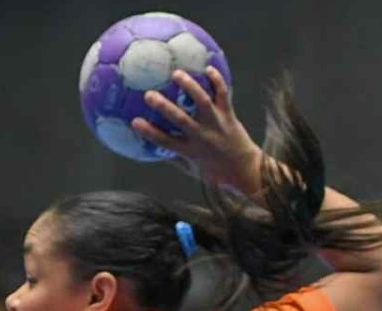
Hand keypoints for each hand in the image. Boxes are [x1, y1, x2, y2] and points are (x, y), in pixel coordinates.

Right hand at [132, 67, 265, 193]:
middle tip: (149, 95)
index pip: (166, 141)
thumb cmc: (217, 172)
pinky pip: (222, 94)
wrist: (246, 170)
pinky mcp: (228, 115)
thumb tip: (155, 152)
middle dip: (164, 106)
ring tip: (177, 73)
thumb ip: (175, 160)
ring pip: (202, 102)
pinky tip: (208, 68)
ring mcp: (216, 123)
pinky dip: (216, 80)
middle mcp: (201, 136)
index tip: (135, 121)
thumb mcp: (193, 170)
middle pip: (180, 119)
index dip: (149, 132)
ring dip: (189, 87)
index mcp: (190, 150)